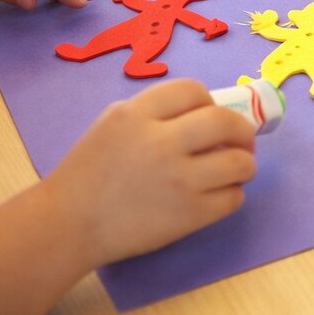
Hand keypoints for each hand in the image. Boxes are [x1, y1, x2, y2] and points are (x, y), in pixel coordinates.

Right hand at [45, 79, 256, 265]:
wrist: (68, 224)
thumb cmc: (88, 173)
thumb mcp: (111, 123)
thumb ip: (154, 111)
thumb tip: (204, 112)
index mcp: (137, 114)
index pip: (194, 91)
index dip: (210, 102)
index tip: (211, 117)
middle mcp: (161, 142)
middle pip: (226, 122)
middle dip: (243, 131)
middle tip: (242, 142)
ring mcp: (178, 180)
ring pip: (239, 162)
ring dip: (245, 164)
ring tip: (238, 170)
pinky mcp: (189, 214)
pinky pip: (233, 198)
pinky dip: (233, 194)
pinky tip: (221, 195)